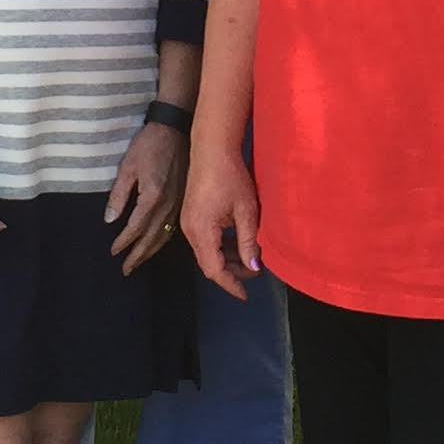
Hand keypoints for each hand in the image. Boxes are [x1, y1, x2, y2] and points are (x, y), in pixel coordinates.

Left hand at [105, 123, 187, 271]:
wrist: (176, 129)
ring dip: (150, 251)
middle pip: (152, 238)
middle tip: (126, 270)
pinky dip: (163, 240)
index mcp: (152, 197)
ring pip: (165, 235)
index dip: (123, 242)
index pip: (136, 228)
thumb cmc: (149, 144)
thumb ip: (119, 195)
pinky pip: (174, 227)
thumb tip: (110, 220)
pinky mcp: (184, 200)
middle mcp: (168, 205)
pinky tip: (157, 244)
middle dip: (138, 255)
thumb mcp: (128, 166)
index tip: (113, 252)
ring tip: (139, 262)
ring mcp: (179, 203)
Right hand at [183, 140, 261, 298]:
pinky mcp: (191, 214)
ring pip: (207, 251)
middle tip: (255, 272)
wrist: (212, 148)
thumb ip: (248, 241)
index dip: (230, 284)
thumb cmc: (231, 176)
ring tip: (250, 258)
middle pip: (208, 263)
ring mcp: (188, 222)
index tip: (245, 295)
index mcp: (201, 231)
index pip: (214, 269)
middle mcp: (190, 230)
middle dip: (231, 272)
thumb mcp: (246, 211)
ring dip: (227, 259)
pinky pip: (205, 239)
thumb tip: (254, 267)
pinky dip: (220, 246)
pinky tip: (237, 242)